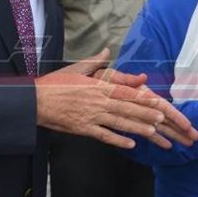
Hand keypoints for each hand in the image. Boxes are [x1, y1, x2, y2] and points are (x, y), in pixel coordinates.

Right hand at [36, 50, 197, 149]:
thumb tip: (106, 51)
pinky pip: (103, 135)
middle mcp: (97, 101)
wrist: (34, 99)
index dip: (144, 99)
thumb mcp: (76, 68)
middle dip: (146, 115)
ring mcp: (90, 116)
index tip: (158, 103)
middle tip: (164, 120)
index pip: (126, 92)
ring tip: (153, 132)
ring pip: (119, 123)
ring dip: (137, 128)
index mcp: (98, 86)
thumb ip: (95, 61)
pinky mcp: (82, 128)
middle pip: (127, 108)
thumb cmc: (55, 83)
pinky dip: (117, 140)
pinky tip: (130, 145)